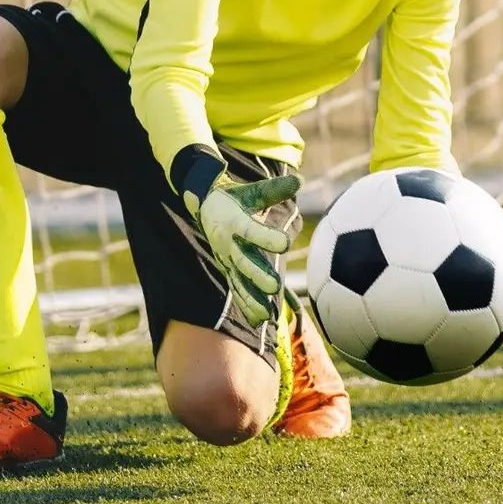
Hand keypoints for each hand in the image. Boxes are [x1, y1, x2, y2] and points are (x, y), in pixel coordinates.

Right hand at [184, 172, 302, 327]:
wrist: (204, 207)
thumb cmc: (234, 198)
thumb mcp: (251, 191)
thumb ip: (273, 190)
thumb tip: (299, 181)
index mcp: (233, 222)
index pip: (250, 231)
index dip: (266, 237)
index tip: (285, 243)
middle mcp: (228, 244)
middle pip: (243, 262)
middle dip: (258, 276)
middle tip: (274, 287)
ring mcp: (227, 260)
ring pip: (239, 282)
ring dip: (252, 299)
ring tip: (266, 315)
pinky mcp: (229, 271)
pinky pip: (238, 290)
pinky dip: (247, 305)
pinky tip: (260, 321)